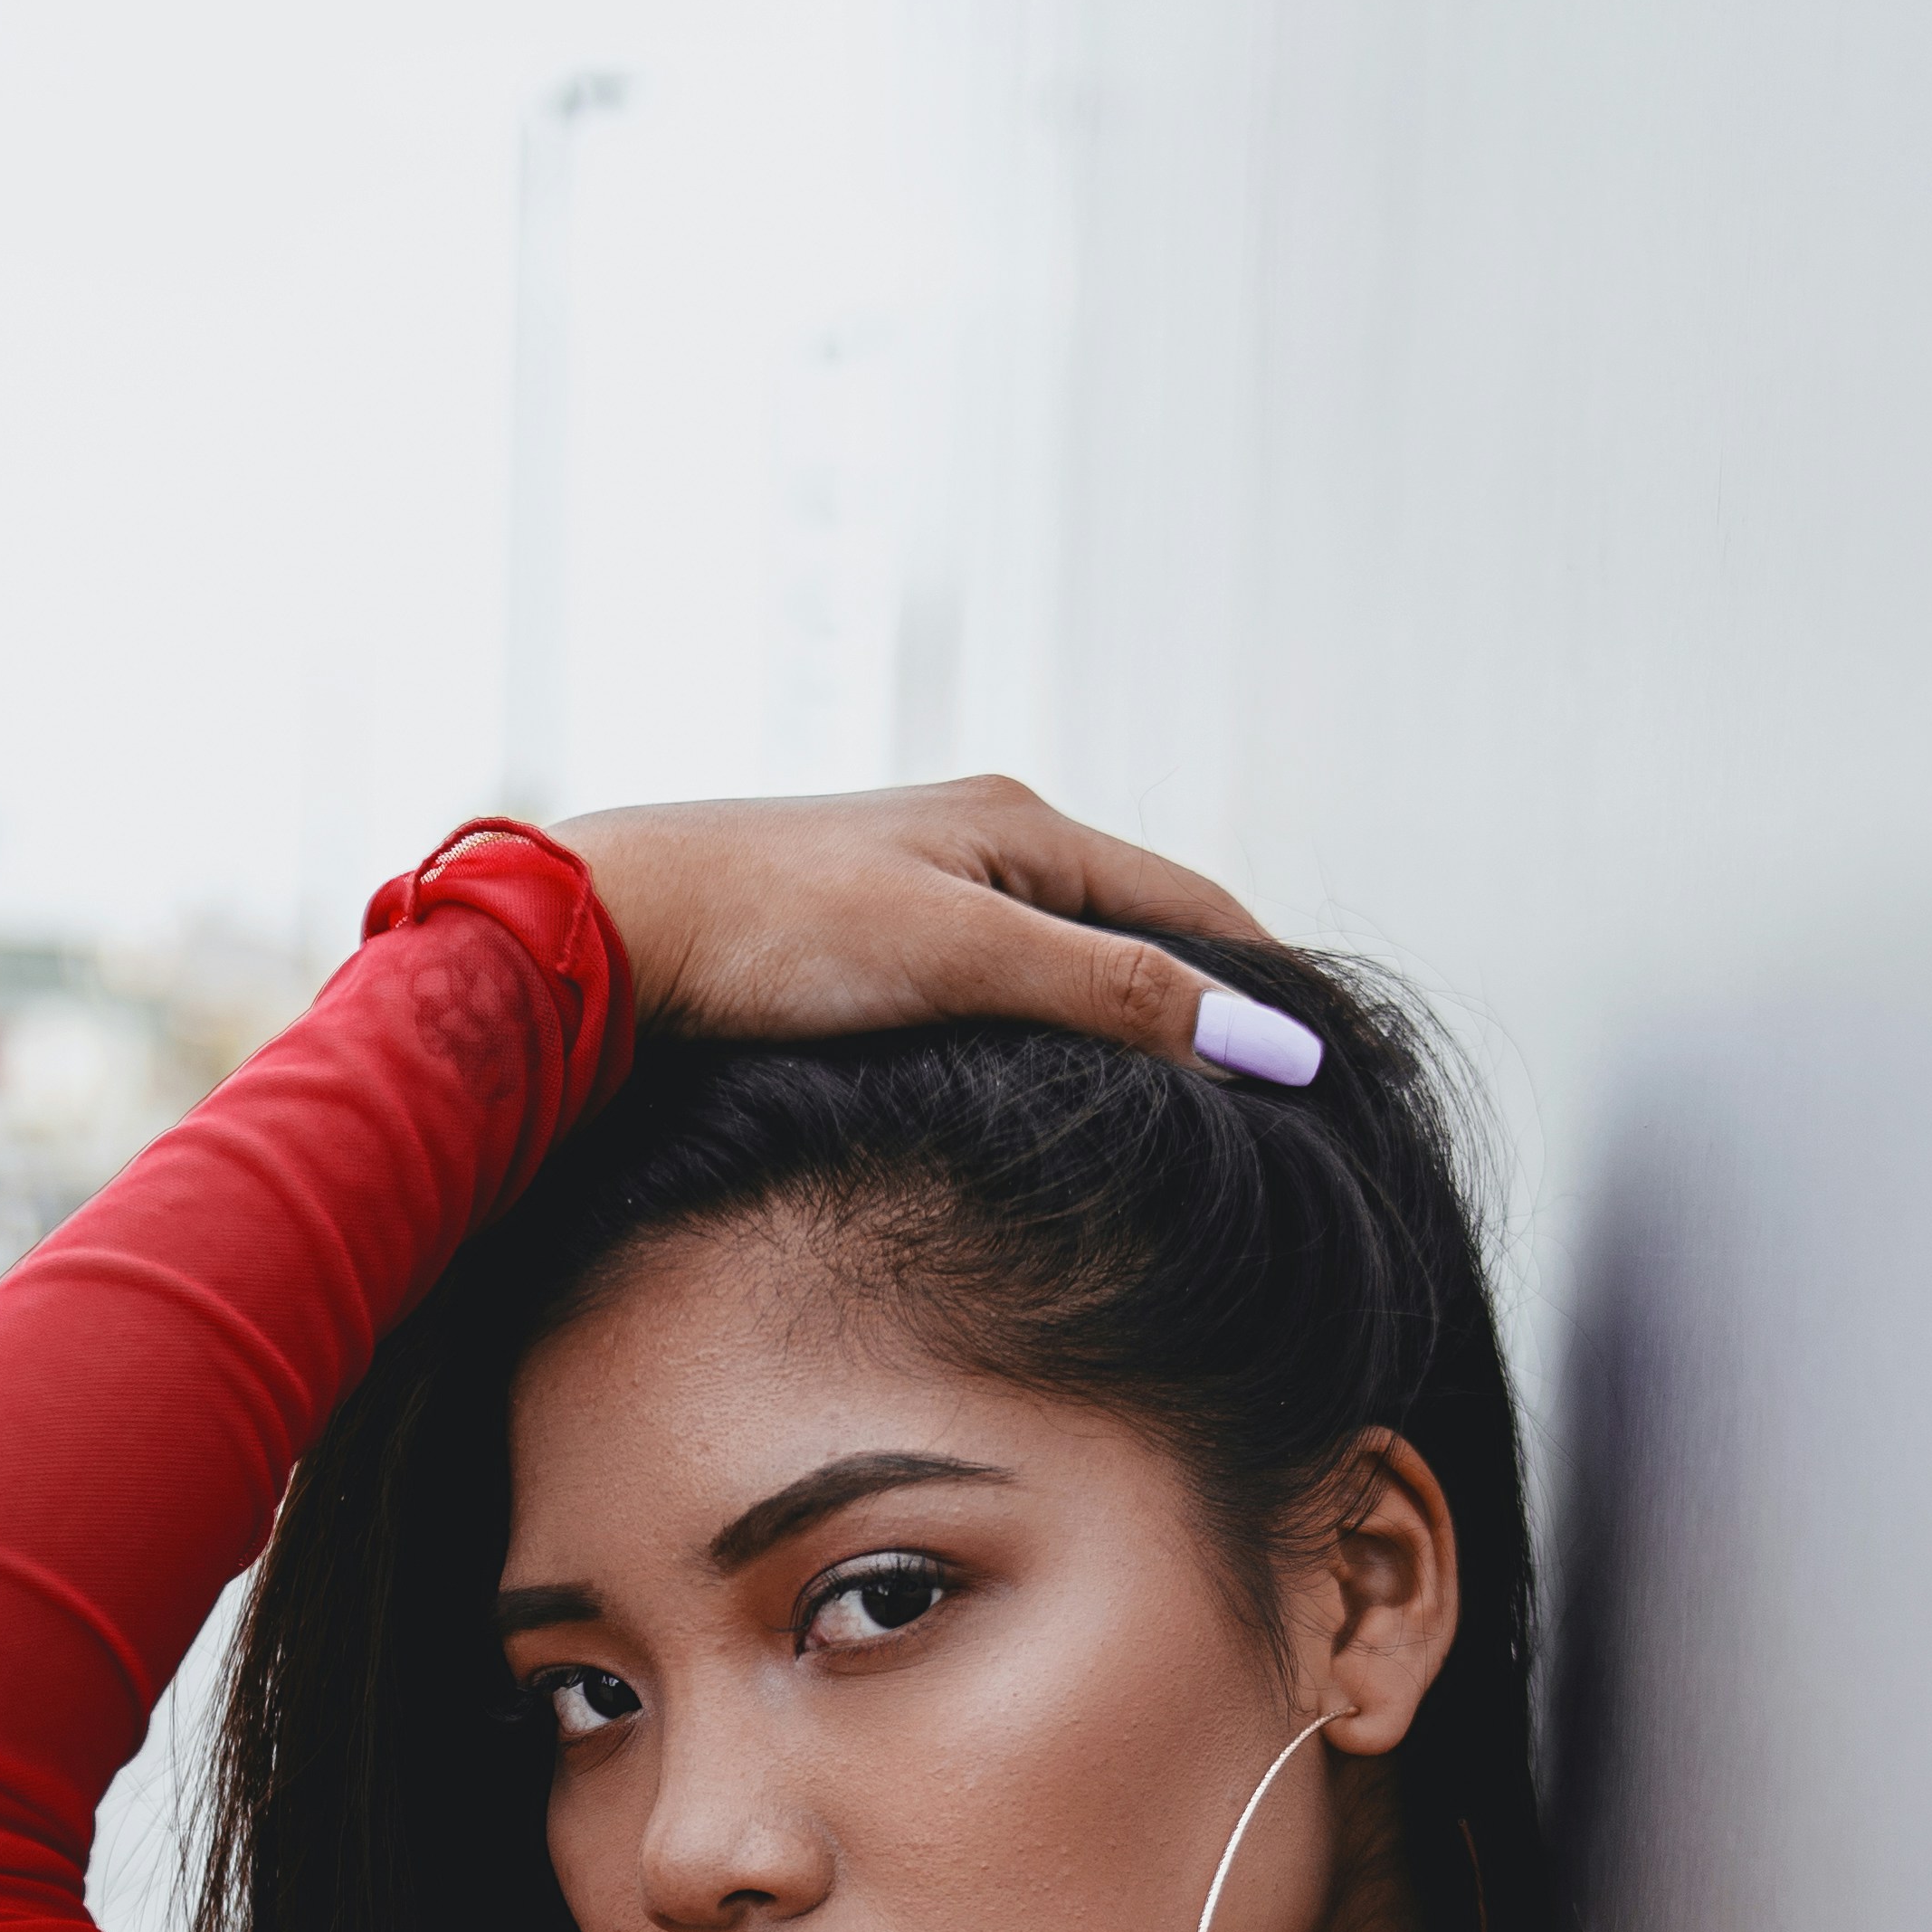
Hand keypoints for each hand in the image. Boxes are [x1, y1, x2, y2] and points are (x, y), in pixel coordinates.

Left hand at [552, 780, 1321, 1079]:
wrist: (605, 927)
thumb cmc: (774, 928)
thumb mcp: (966, 959)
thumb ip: (1116, 997)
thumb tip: (1270, 1044)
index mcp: (1019, 822)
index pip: (1195, 901)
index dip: (1266, 984)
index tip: (1326, 1067)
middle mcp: (976, 840)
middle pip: (1134, 927)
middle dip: (1203, 1003)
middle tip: (1268, 1101)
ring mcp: (915, 890)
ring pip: (1060, 959)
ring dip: (1122, 1022)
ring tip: (1175, 1109)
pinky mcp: (857, 944)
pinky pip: (991, 988)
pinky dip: (1044, 1035)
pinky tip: (1040, 1091)